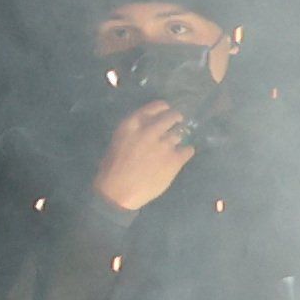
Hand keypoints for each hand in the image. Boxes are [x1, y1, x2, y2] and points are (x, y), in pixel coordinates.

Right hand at [94, 98, 198, 215]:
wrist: (119, 192)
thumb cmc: (111, 169)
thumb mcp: (116, 143)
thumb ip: (132, 133)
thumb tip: (144, 129)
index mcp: (131, 126)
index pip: (152, 108)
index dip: (162, 107)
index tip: (166, 108)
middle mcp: (149, 131)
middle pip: (170, 117)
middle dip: (176, 118)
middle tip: (178, 121)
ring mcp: (164, 145)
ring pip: (180, 134)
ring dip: (180, 137)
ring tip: (177, 142)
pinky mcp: (175, 160)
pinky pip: (188, 150)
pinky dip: (186, 151)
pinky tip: (183, 154)